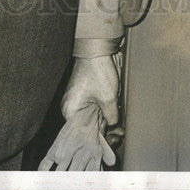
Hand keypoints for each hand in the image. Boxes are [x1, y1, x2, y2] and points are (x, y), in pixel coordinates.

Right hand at [38, 56, 120, 170]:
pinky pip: (95, 109)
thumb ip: (110, 118)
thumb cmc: (98, 70)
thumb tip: (113, 127)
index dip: (96, 140)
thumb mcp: (108, 99)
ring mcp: (80, 100)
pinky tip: (116, 119)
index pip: (81, 134)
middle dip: (103, 132)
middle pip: (87, 127)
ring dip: (105, 123)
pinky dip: (105, 114)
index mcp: (70, 110)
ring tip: (119, 130)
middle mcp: (72, 107)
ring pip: (93, 118)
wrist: (100, 47)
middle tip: (118, 136)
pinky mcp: (88, 94)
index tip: (110, 143)